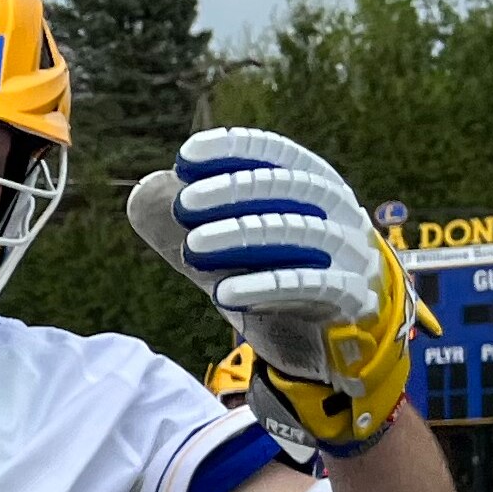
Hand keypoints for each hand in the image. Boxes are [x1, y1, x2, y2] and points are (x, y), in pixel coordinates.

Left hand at [129, 131, 425, 459]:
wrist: (335, 340)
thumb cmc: (282, 278)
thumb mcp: (234, 249)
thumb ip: (195, 224)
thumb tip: (140, 195)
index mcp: (312, 186)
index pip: (276, 156)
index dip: (234, 151)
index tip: (186, 157)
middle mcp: (337, 211)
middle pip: (289, 188)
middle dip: (233, 191)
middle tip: (182, 203)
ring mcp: (350, 252)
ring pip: (300, 233)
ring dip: (244, 236)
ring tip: (192, 246)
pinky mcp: (352, 297)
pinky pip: (313, 285)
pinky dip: (267, 286)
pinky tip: (223, 292)